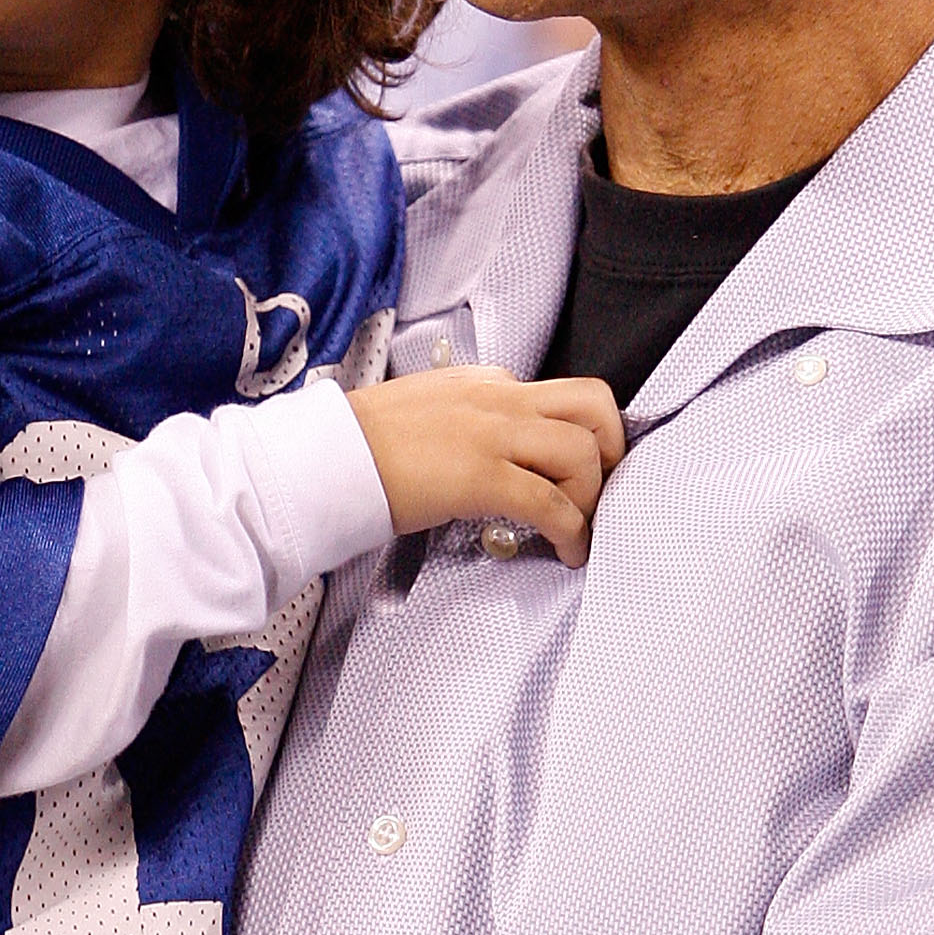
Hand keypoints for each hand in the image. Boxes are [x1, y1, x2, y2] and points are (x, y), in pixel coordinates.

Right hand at [348, 367, 624, 565]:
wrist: (321, 458)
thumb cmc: (358, 446)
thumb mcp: (423, 414)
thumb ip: (465, 423)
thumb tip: (489, 457)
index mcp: (482, 382)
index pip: (556, 395)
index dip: (580, 435)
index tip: (578, 471)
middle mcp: (497, 397)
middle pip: (593, 405)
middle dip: (612, 450)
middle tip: (602, 491)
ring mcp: (492, 434)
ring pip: (582, 451)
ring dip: (592, 496)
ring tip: (579, 530)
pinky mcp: (482, 477)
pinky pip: (552, 503)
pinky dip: (572, 531)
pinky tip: (567, 552)